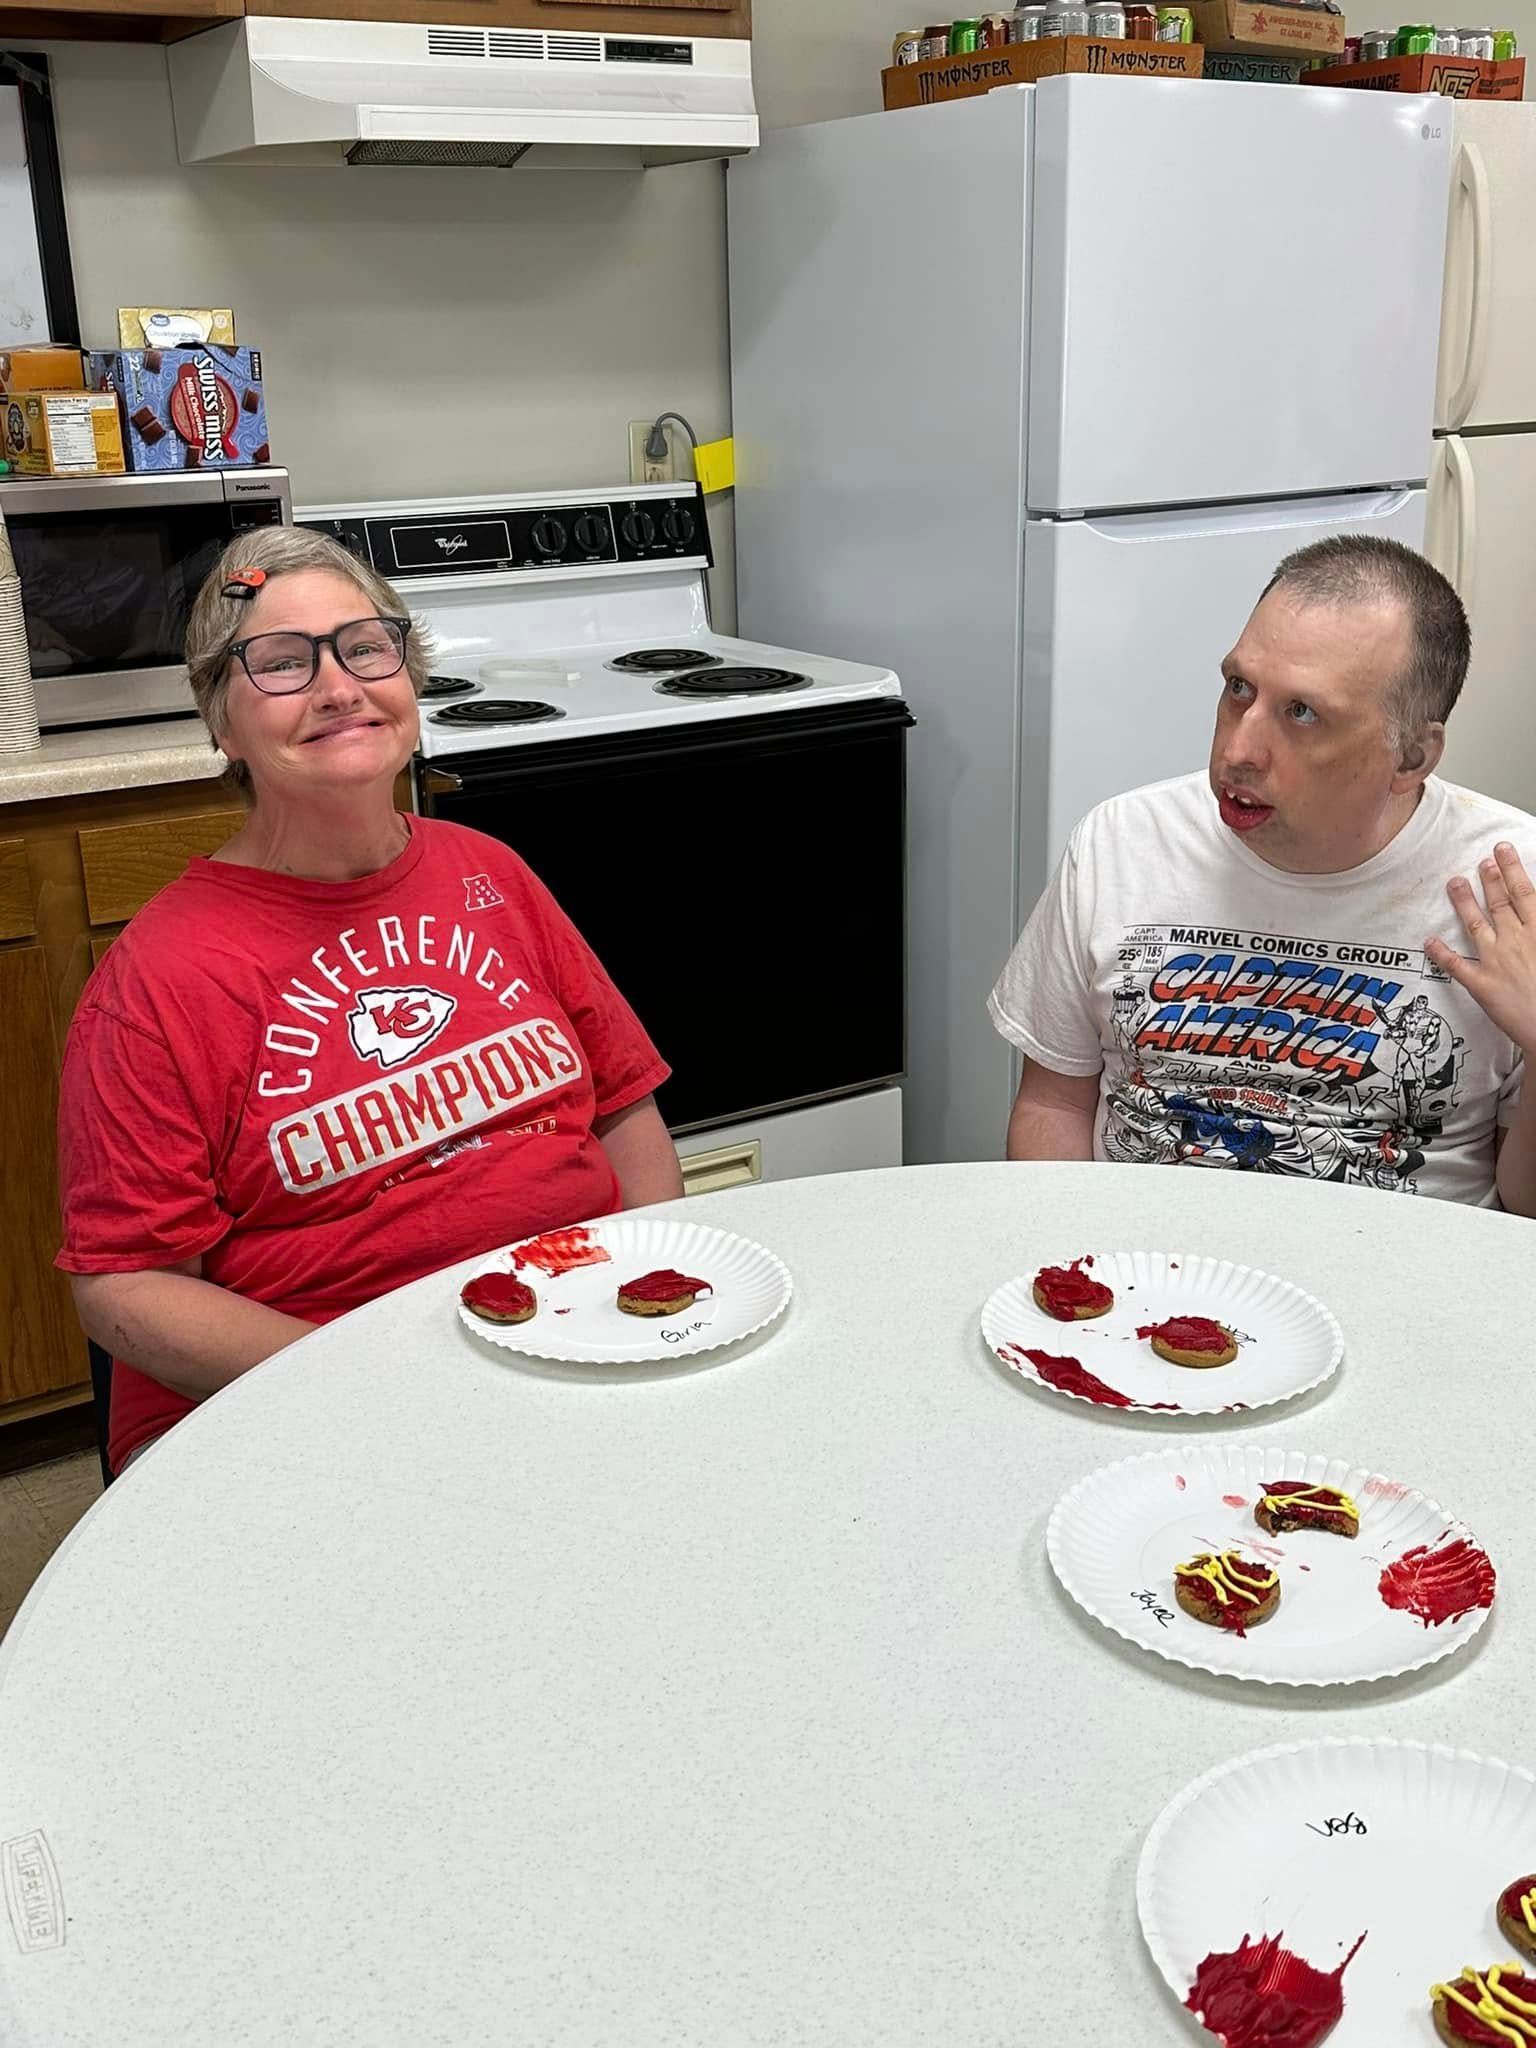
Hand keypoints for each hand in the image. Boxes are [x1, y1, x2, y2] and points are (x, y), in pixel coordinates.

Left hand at [1427, 842, 1535, 1054]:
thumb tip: (1534, 908)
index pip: (1525, 893)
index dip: (1512, 870)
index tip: (1501, 851)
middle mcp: (1517, 941)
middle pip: (1500, 903)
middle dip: (1490, 879)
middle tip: (1481, 861)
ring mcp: (1497, 962)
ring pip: (1476, 925)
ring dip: (1463, 903)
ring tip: (1454, 883)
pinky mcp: (1482, 985)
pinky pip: (1456, 966)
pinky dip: (1440, 953)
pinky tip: (1428, 940)